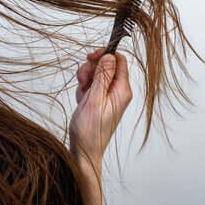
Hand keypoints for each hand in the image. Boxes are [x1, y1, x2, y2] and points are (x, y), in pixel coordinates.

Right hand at [69, 47, 132, 161]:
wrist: (84, 150)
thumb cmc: (90, 130)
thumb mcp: (94, 99)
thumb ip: (103, 75)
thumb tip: (110, 55)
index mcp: (122, 90)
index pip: (119, 60)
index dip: (105, 55)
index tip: (90, 56)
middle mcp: (118, 91)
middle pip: (106, 65)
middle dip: (91, 69)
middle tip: (83, 80)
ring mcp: (109, 96)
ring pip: (97, 74)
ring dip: (86, 79)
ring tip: (82, 95)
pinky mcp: (101, 100)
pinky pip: (92, 85)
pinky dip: (84, 89)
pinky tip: (82, 100)